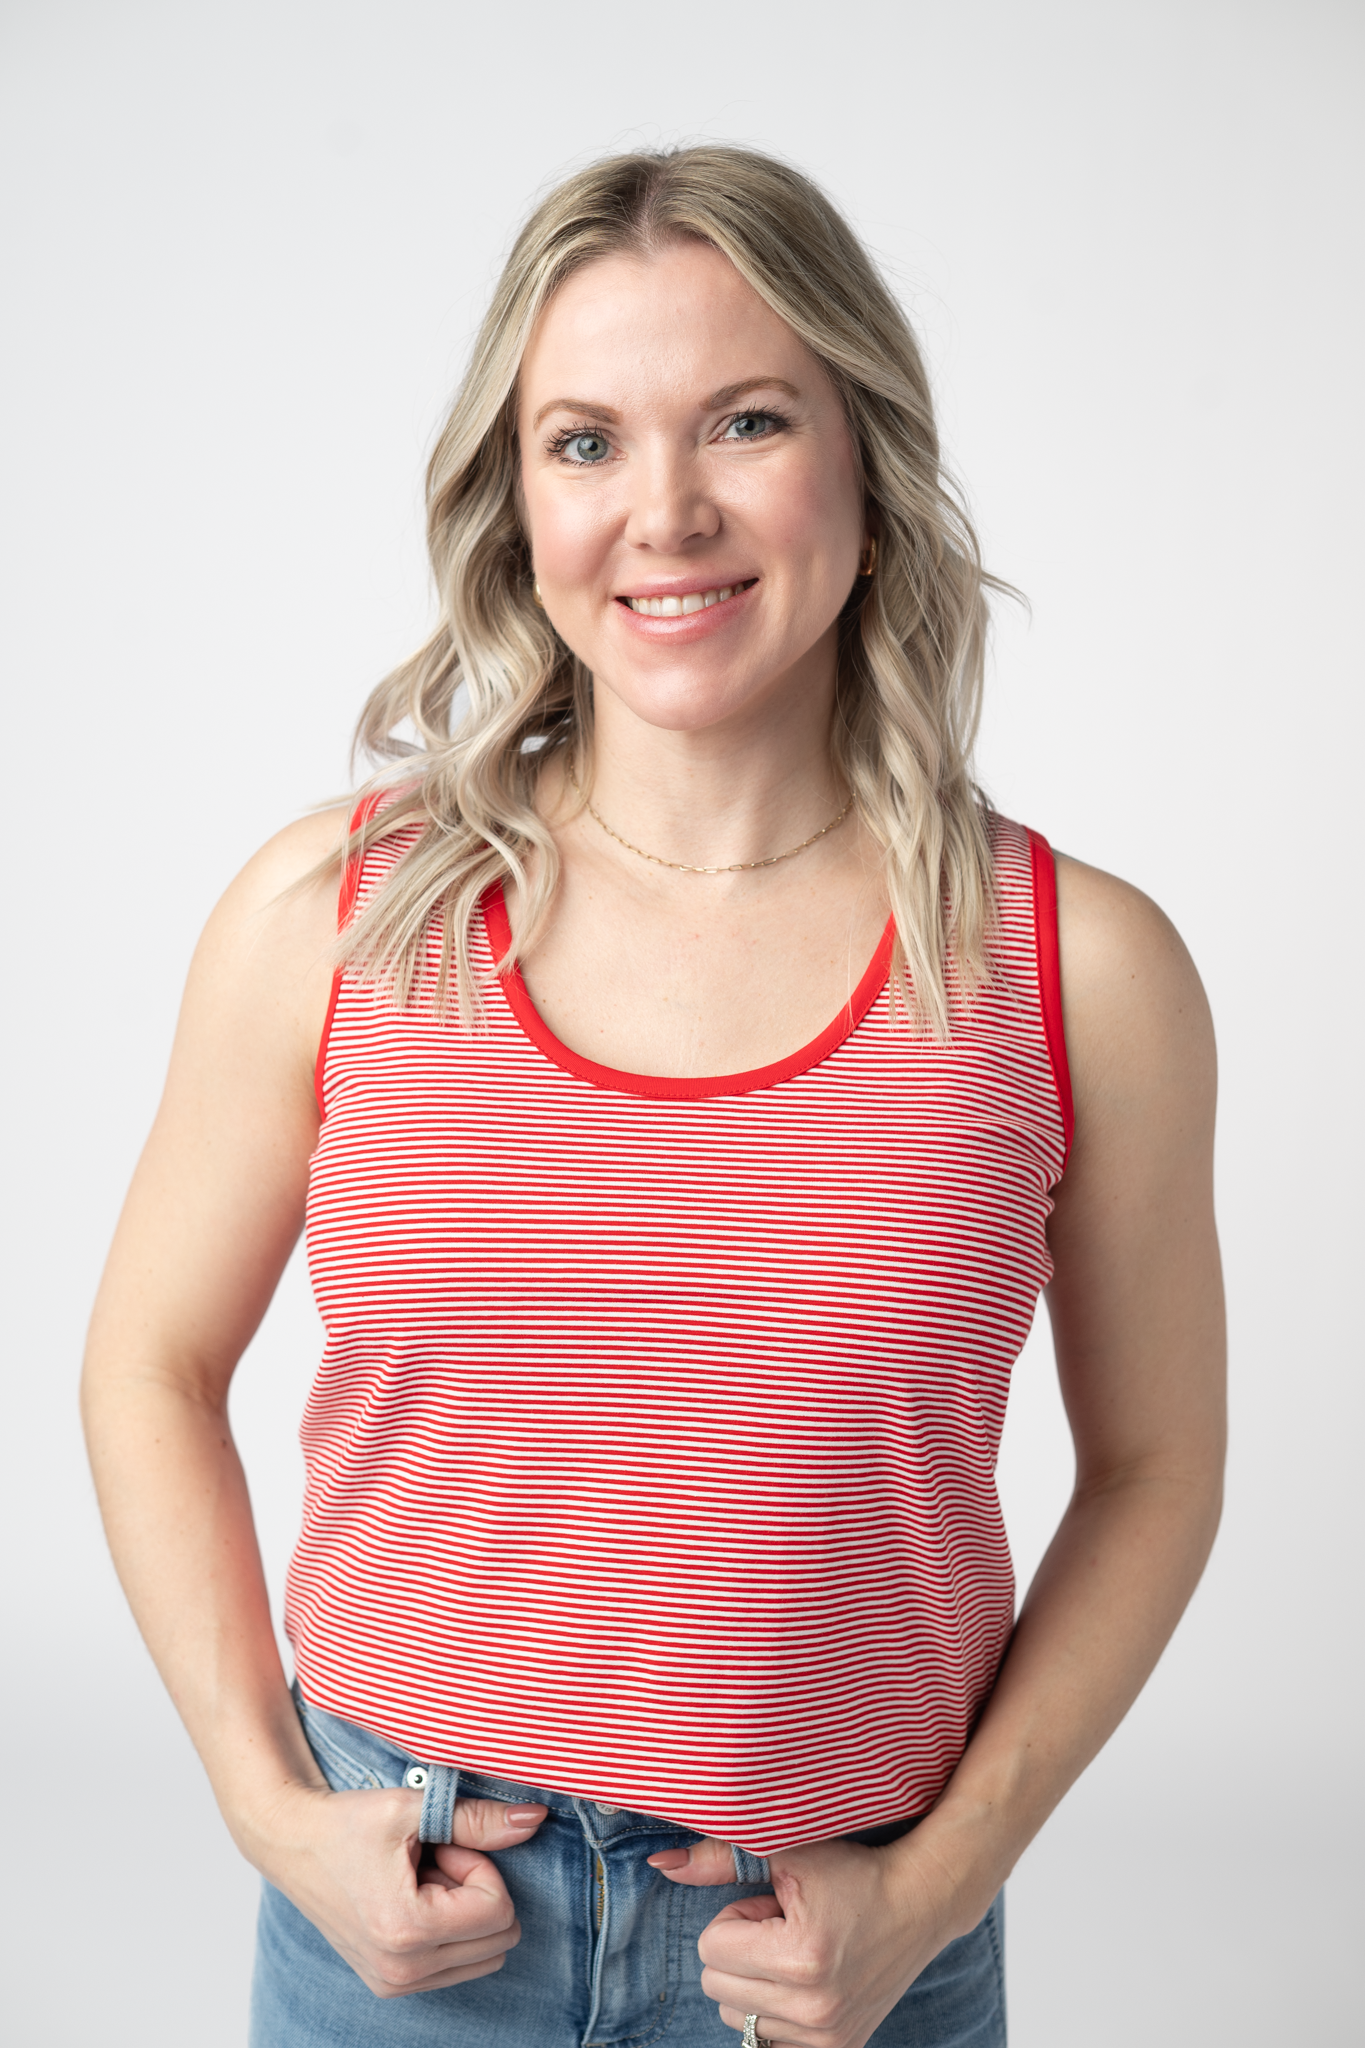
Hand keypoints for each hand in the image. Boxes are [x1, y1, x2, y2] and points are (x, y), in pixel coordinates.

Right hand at [254, 1782, 546, 1997]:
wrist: (292, 1843)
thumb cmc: (348, 1822)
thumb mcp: (414, 1808)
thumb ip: (478, 1819)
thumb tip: (535, 1820)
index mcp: (407, 1931)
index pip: (498, 1910)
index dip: (479, 1865)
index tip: (441, 1845)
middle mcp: (401, 1971)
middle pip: (499, 1939)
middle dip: (476, 1890)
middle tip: (433, 1860)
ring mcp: (394, 1984)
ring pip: (485, 1956)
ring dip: (465, 1912)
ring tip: (422, 1879)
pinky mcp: (390, 1985)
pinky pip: (458, 1967)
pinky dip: (450, 1930)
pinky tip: (413, 1898)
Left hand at [648, 1834, 950, 2047]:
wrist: (919, 1904)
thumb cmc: (852, 1872)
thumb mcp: (786, 1854)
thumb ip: (718, 1858)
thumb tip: (659, 1864)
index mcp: (800, 1958)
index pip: (712, 1948)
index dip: (738, 1918)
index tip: (774, 1906)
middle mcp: (814, 2008)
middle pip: (717, 1988)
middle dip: (740, 1951)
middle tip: (783, 1927)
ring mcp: (828, 2037)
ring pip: (738, 2017)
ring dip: (756, 1981)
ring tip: (796, 1951)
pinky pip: (768, 2041)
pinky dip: (774, 2012)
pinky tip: (803, 1983)